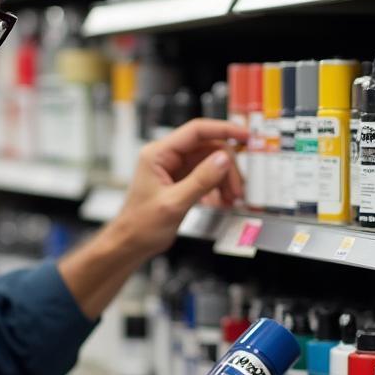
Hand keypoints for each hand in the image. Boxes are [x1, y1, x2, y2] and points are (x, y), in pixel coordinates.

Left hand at [110, 119, 245, 260]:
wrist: (131, 243)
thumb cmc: (140, 226)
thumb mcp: (174, 203)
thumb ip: (200, 180)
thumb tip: (223, 160)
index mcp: (158, 154)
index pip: (196, 131)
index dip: (223, 130)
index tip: (244, 135)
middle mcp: (166, 157)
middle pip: (208, 148)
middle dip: (226, 167)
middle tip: (236, 188)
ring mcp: (174, 168)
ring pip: (210, 162)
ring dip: (224, 179)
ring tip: (230, 199)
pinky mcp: (181, 180)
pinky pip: (206, 176)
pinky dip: (217, 187)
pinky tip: (221, 201)